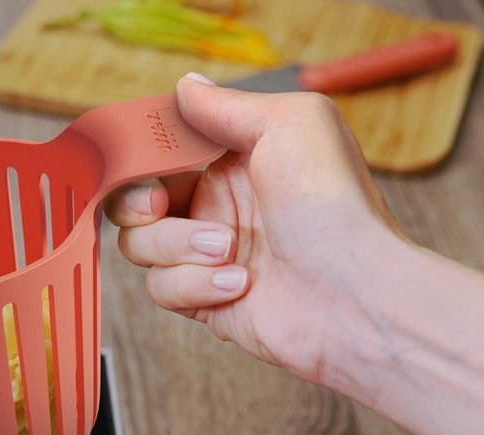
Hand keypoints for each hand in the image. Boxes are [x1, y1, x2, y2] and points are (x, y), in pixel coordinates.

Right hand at [105, 74, 402, 382]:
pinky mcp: (203, 298)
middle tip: (157, 206)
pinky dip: (195, 285)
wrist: (353, 295)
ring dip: (178, 245)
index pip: (161, 149)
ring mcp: (207, 254)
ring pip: (140, 245)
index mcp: (233, 160)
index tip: (131, 158)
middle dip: (136, 202)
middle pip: (133, 199)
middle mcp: (217, 205)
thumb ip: (227, 106)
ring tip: (230, 249)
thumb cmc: (334, 207)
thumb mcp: (290, 125)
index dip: (138, 153)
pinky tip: (240, 283)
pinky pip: (161, 288)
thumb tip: (186, 88)